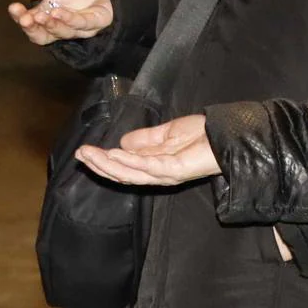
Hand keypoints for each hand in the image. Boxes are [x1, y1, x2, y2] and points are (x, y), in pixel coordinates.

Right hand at [9, 0, 112, 44]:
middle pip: (43, 36)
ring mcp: (78, 28)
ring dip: (51, 25)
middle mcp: (61, 27)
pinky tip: (58, 12)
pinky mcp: (97, 22)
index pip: (30, 24)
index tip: (14, 7)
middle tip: (25, 19)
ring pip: (63, 33)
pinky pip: (82, 24)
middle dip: (32, 28)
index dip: (21, 18)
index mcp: (46, 18)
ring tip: (40, 15)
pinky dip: (69, 19)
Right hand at [74, 113, 219, 186]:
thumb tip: (121, 142)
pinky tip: (115, 153)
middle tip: (80, 154)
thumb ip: (145, 139)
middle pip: (122, 175)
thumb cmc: (203, 135)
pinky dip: (130, 162)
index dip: (103, 161)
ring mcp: (166, 174)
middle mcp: (158, 174)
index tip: (84, 151)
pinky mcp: (175, 169)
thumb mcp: (166, 133)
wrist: (227, 135)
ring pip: (130, 174)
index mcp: (155, 166)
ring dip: (107, 164)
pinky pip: (148, 167)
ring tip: (89, 154)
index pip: (124, 168)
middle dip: (99, 165)